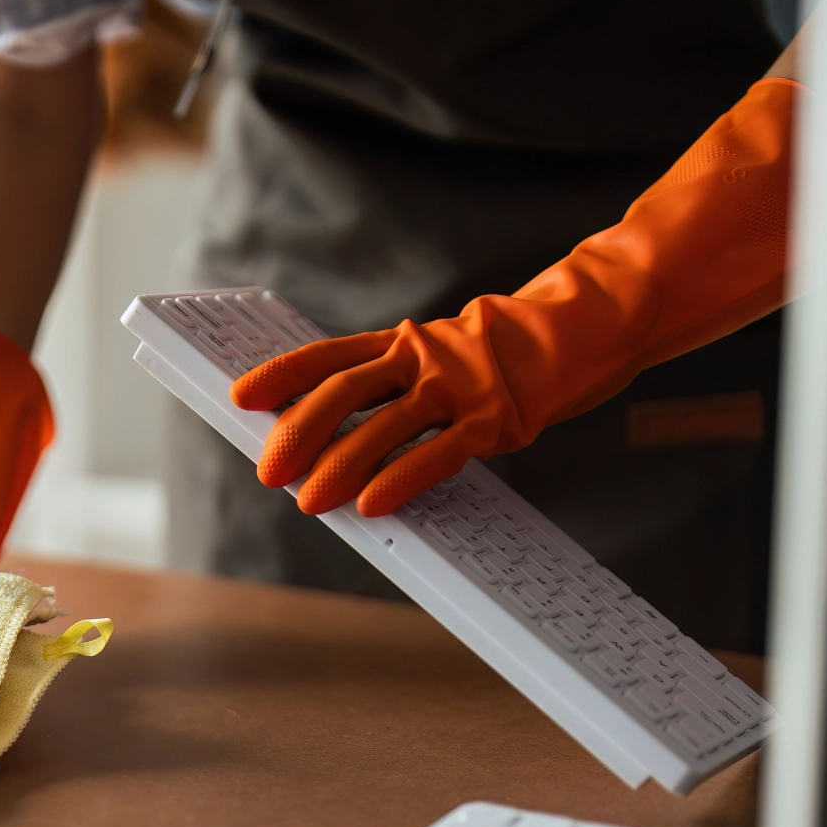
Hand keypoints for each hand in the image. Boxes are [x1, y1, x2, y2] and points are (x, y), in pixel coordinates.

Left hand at [232, 77, 798, 517]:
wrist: (586, 323)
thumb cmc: (503, 352)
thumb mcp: (438, 358)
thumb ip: (393, 388)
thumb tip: (331, 435)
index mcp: (399, 344)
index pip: (327, 357)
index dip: (281, 376)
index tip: (240, 398)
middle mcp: (419, 358)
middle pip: (341, 393)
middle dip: (298, 434)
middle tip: (267, 470)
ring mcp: (456, 385)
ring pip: (382, 427)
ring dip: (339, 466)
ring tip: (309, 500)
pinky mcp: (493, 416)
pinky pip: (437, 453)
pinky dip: (400, 479)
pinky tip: (372, 503)